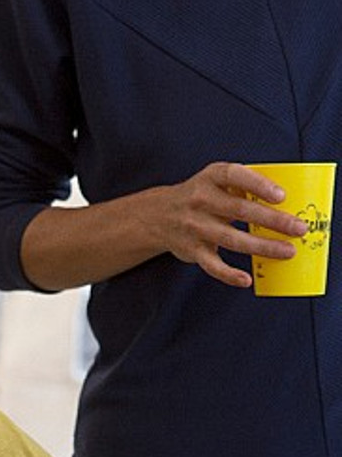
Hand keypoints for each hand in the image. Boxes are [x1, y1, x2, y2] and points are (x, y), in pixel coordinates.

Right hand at [142, 161, 307, 287]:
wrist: (158, 215)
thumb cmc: (200, 196)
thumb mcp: (216, 181)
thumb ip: (243, 186)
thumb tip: (284, 204)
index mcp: (211, 178)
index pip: (235, 176)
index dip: (258, 185)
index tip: (280, 196)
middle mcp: (201, 200)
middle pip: (240, 210)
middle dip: (273, 221)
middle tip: (298, 228)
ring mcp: (195, 226)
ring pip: (232, 239)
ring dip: (262, 247)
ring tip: (287, 251)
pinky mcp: (192, 250)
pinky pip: (212, 265)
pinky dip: (228, 274)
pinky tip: (246, 279)